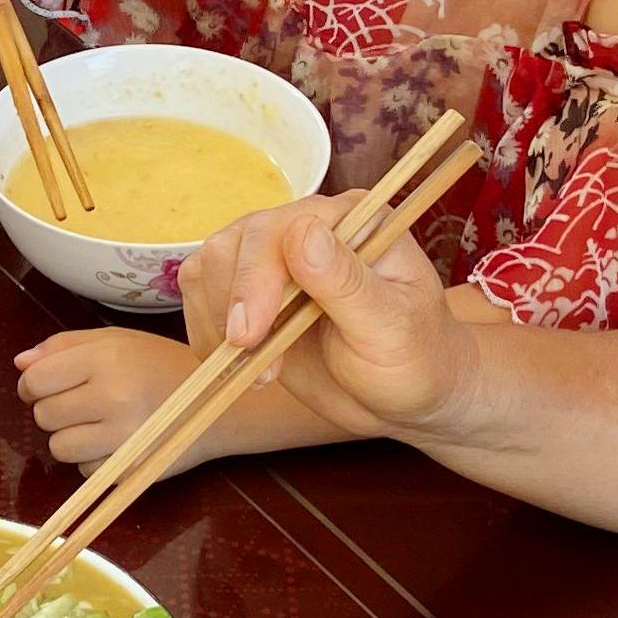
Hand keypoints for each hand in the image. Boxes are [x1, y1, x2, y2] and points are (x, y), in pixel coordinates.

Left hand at [13, 326, 199, 465]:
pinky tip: (118, 442)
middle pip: (44, 416)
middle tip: (83, 403)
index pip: (35, 381)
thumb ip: (64, 346)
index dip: (32, 386)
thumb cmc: (162, 365)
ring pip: (59, 447)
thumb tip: (21, 364)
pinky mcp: (132, 468)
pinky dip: (94, 460)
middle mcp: (113, 396)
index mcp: (105, 359)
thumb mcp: (117, 340)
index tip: (46, 387)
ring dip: (71, 438)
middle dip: (55, 411)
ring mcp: (124, 436)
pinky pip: (85, 471)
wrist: (219, 402)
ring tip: (99, 423)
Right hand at [191, 192, 473, 440]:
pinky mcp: (251, 293)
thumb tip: (302, 234)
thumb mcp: (392, 328)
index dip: (256, 279)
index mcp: (350, 220)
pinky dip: (208, 335)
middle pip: (235, 243)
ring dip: (220, 323)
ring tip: (261, 367)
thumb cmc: (415, 360)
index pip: (280, 228)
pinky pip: (201, 297)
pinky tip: (243, 364)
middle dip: (234, 305)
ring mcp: (274, 259)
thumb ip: (346, 282)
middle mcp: (307, 227)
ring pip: (209, 266)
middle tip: (253, 359)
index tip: (251, 335)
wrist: (407, 397)